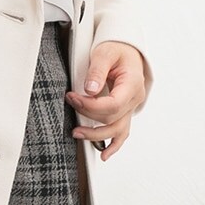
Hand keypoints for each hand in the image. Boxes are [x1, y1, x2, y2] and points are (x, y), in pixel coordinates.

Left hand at [65, 39, 148, 160]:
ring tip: (78, 134)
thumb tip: (90, 90)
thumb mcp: (105, 53)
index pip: (113, 105)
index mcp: (132, 84)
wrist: (127, 51)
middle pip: (112, 119)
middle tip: (71, 103)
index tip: (73, 97)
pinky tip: (104, 154)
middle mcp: (134, 99)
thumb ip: (97, 70)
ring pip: (117, 130)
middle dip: (88, 115)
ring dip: (97, 135)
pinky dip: (114, 145)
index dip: (91, 106)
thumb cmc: (117, 50)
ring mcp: (130, 107)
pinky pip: (121, 132)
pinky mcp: (124, 112)